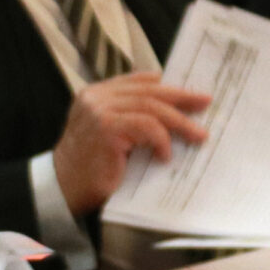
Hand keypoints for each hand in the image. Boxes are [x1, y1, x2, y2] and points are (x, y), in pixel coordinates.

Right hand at [52, 72, 212, 216]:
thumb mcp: (112, 135)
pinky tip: (166, 156)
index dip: (167, 85)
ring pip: (151, 107)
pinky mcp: (106, 127)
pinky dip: (162, 140)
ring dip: (180, 122)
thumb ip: (131, 118)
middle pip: (149, 91)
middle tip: (205, 104)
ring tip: (198, 136)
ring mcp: (99, 109)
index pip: (138, 81)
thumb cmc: (91, 167)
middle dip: (181, 98)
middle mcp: (96, 96)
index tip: (193, 93)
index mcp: (97, 94)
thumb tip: (173, 113)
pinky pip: (146, 126)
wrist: (64, 188)